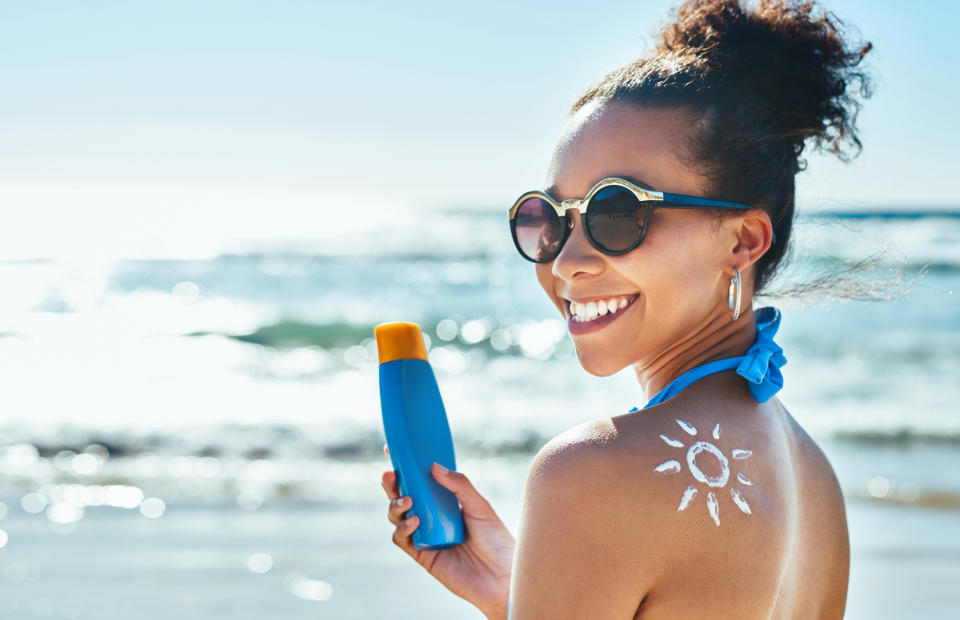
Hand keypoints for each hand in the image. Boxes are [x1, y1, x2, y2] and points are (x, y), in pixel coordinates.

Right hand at [381, 443, 513, 618]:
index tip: (393, 449)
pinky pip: (402, 539)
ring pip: (398, 515)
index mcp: (445, 500)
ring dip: (396, 505)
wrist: (502, 577)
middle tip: (389, 473)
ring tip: (407, 500)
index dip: (406, 465)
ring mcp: (425, 534)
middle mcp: (432, 515)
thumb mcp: (480, 507)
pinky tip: (415, 522)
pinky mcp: (422, 554)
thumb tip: (434, 466)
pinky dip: (403, 528)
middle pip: (403, 495)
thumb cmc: (496, 540)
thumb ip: (459, 485)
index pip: (421, 479)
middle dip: (392, 483)